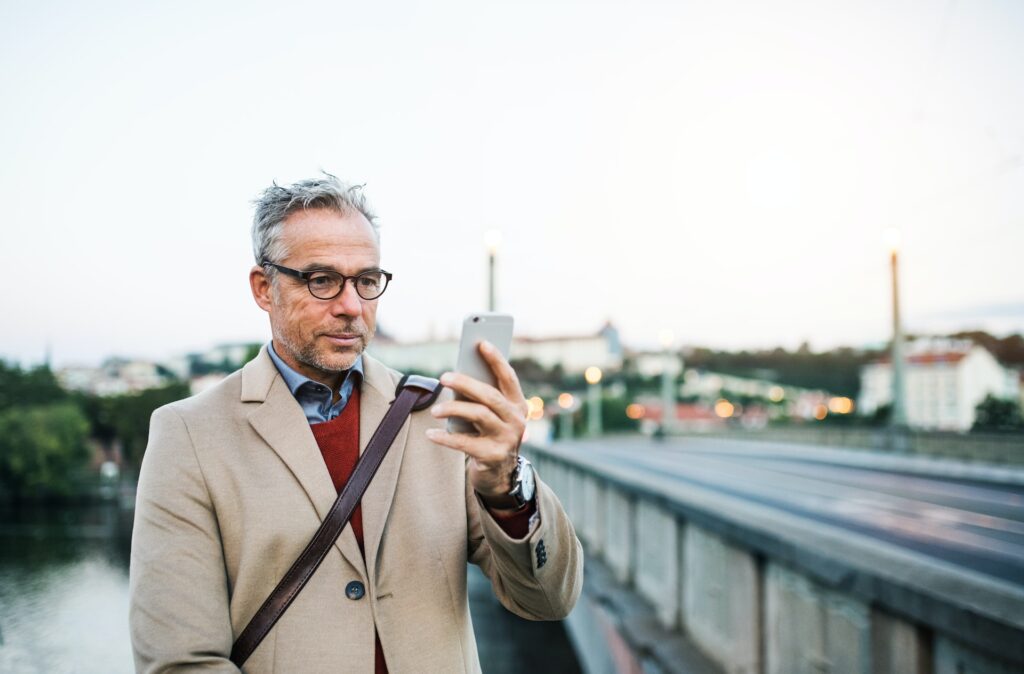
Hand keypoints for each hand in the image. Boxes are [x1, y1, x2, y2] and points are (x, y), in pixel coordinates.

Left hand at [425, 340, 528, 505]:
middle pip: (490, 396)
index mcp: (518, 404)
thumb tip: (457, 376)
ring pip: (479, 415)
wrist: (500, 473)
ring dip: (453, 409)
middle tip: (444, 378)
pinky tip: (431, 433)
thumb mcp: (491, 414)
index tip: (481, 343)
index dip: (496, 359)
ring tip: (434, 410)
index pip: (508, 377)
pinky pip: (465, 443)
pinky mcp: (493, 456)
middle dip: (466, 383)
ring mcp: (507, 439)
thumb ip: (482, 396)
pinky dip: (445, 437)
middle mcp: (517, 420)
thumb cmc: (489, 434)